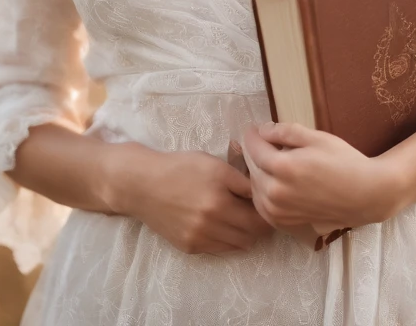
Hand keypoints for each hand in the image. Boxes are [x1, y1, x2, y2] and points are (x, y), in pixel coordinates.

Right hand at [101, 141, 276, 255]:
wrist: (143, 185)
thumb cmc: (181, 168)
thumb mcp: (214, 165)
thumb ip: (241, 180)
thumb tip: (263, 192)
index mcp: (220, 200)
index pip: (258, 217)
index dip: (268, 212)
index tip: (271, 205)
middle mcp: (212, 224)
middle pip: (251, 235)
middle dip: (260, 227)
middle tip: (263, 216)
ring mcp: (200, 238)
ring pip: (237, 246)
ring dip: (246, 236)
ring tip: (245, 222)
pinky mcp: (190, 247)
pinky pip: (219, 250)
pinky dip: (227, 241)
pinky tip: (225, 227)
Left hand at [240, 121, 396, 234]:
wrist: (364, 195)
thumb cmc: (343, 162)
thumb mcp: (316, 138)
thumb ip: (286, 131)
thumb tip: (263, 130)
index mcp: (283, 168)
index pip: (254, 148)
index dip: (252, 135)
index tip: (253, 128)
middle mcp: (276, 193)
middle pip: (252, 167)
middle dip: (254, 152)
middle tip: (261, 141)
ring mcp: (279, 211)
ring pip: (254, 187)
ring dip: (257, 172)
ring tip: (268, 161)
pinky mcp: (284, 223)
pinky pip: (262, 205)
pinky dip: (262, 192)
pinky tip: (273, 182)